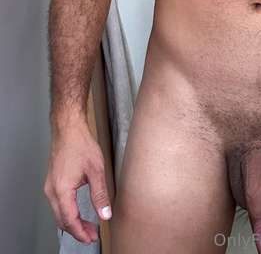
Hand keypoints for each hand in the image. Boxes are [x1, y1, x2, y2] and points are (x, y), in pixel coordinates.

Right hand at [44, 119, 111, 243]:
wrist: (68, 128)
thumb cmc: (80, 144)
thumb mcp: (96, 170)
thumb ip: (100, 195)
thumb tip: (105, 214)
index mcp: (62, 190)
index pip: (70, 220)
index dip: (81, 232)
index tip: (91, 238)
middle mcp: (52, 190)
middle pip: (62, 220)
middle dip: (77, 230)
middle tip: (92, 235)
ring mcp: (50, 186)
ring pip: (58, 213)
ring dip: (71, 222)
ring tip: (87, 226)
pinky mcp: (52, 181)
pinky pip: (57, 204)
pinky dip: (66, 212)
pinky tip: (76, 211)